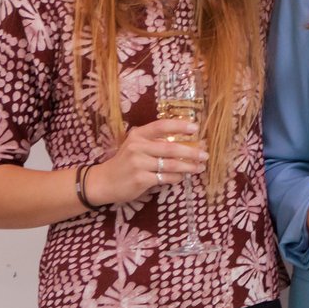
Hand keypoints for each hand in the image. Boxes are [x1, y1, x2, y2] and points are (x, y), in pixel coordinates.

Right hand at [86, 120, 206, 204]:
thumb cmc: (125, 162)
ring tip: (200, 167)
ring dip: (188, 166)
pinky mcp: (140, 179)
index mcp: (138, 134)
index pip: (161, 126)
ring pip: (171, 164)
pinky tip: (182, 177)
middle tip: (205, 154)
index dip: (180, 126)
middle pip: (171, 147)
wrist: (103, 181)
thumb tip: (188, 142)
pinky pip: (165, 178)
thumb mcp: (136, 146)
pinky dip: (176, 178)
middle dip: (191, 151)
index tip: (196, 128)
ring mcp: (138, 163)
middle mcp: (137, 147)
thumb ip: (156, 142)